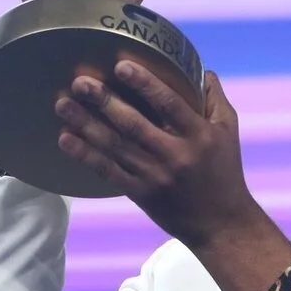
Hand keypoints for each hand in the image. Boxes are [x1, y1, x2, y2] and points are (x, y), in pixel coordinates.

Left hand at [56, 63, 265, 250]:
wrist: (221, 225)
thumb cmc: (225, 173)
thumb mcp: (228, 132)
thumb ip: (214, 99)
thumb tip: (201, 69)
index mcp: (199, 135)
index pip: (169, 103)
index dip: (144, 84)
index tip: (121, 65)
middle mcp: (175, 155)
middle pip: (134, 124)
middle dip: (104, 101)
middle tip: (79, 82)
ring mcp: (155, 176)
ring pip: (115, 146)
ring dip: (86, 124)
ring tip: (62, 104)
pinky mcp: (141, 194)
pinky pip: (108, 172)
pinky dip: (86, 155)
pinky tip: (66, 140)